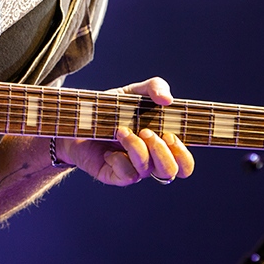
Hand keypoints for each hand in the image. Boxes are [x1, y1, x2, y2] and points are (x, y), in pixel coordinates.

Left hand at [56, 77, 194, 185]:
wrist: (78, 118)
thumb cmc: (112, 108)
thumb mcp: (134, 92)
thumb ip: (154, 87)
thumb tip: (168, 99)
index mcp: (162, 144)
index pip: (185, 164)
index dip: (184, 154)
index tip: (171, 135)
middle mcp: (150, 160)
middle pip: (171, 171)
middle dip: (162, 151)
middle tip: (146, 131)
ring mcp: (133, 169)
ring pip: (147, 171)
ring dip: (137, 148)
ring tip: (121, 130)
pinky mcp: (114, 175)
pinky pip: (126, 175)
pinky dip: (119, 159)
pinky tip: (108, 149)